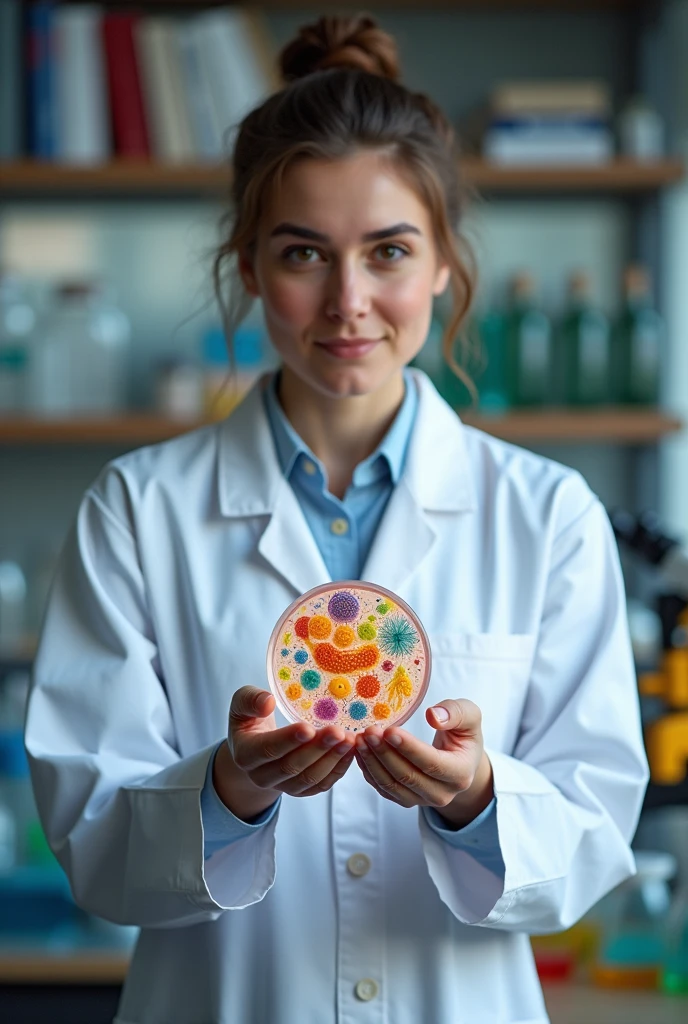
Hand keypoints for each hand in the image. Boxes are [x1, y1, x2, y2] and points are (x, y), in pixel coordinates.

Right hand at [213, 686, 355, 821]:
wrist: (254, 749)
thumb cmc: (251, 720)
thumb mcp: (241, 704)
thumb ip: (250, 699)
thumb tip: (268, 702)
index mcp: (245, 754)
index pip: (268, 749)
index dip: (289, 740)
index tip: (309, 727)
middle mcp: (262, 776)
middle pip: (292, 766)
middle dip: (318, 748)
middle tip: (338, 731)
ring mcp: (283, 786)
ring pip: (309, 778)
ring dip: (332, 759)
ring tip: (350, 739)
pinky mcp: (301, 790)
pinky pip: (321, 785)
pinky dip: (338, 769)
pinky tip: (351, 751)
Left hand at [354, 699, 493, 828]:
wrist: (459, 759)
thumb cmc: (463, 734)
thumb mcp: (469, 717)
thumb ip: (456, 713)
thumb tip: (433, 716)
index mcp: (460, 774)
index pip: (432, 764)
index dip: (409, 748)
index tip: (390, 730)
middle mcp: (442, 793)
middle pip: (407, 776)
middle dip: (385, 753)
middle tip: (369, 731)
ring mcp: (422, 800)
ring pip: (391, 785)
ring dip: (372, 762)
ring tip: (360, 739)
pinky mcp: (405, 799)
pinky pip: (382, 788)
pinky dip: (368, 770)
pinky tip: (360, 751)